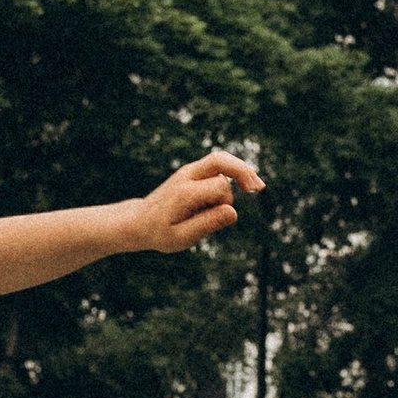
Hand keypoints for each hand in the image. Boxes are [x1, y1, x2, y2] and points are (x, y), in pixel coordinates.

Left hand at [130, 150, 259, 252]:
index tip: (219, 219)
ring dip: (238, 172)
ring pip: (221, 161)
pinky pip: (217, 164)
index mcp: (184, 192)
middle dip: (241, 171)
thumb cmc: (159, 233)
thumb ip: (206, 224)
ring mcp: (189, 171)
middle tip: (258, 189)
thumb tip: (233, 212)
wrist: (138, 222)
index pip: (219, 188)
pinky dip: (232, 171)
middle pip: (220, 160)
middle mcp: (187, 176)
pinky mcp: (193, 173)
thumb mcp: (181, 237)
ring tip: (256, 187)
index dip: (227, 203)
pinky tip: (246, 181)